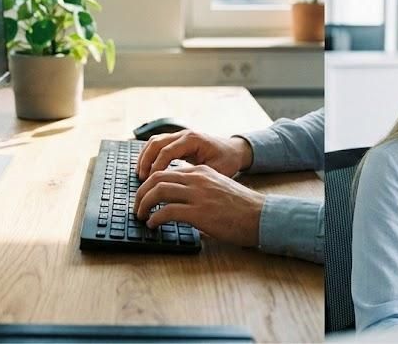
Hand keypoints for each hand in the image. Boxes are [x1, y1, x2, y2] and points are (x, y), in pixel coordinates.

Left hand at [133, 164, 265, 247]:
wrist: (261, 216)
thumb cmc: (242, 208)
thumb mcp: (218, 189)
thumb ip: (200, 190)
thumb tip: (180, 204)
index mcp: (201, 171)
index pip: (167, 171)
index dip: (151, 184)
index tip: (145, 196)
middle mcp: (197, 179)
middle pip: (157, 178)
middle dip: (141, 192)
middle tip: (137, 206)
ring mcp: (197, 195)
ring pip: (158, 191)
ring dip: (144, 204)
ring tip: (141, 215)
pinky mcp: (199, 212)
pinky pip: (167, 211)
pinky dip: (155, 218)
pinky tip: (153, 225)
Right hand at [136, 130, 252, 180]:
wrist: (234, 150)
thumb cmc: (227, 160)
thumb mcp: (217, 170)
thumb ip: (198, 176)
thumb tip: (181, 187)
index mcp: (193, 139)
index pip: (168, 150)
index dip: (157, 166)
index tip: (151, 180)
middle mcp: (184, 134)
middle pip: (156, 142)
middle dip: (146, 160)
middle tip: (142, 178)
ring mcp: (179, 135)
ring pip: (154, 141)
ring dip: (145, 157)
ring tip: (141, 174)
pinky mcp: (177, 140)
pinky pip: (157, 144)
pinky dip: (149, 155)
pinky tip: (146, 168)